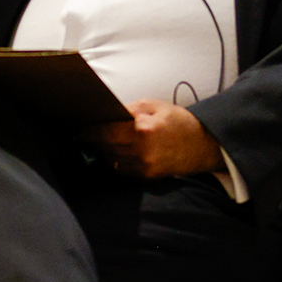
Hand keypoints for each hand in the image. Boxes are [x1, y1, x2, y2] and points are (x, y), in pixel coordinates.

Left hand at [86, 100, 221, 178]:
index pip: (104, 131)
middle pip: (104, 147)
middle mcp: (142, 150)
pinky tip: (113, 154)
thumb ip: (127, 109)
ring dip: (102, 153)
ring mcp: (145, 166)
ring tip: (97, 144)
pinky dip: (114, 162)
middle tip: (82, 136)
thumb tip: (103, 113)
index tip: (79, 130)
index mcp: (142, 129)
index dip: (88, 131)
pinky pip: (121, 170)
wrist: (203, 144)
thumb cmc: (176, 121)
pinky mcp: (147, 176)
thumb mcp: (153, 105)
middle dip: (93, 142)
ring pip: (110, 160)